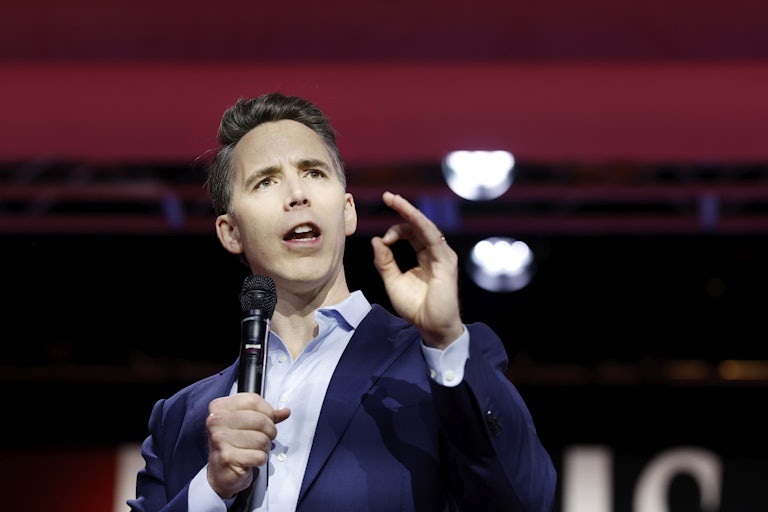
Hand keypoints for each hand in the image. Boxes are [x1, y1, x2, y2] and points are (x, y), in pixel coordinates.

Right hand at [205, 393, 290, 498]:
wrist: (220, 472)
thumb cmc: (234, 445)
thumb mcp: (247, 424)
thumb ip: (266, 415)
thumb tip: (285, 411)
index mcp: (219, 407)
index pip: (253, 400)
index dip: (268, 411)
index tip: (268, 419)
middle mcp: (216, 421)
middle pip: (260, 420)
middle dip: (270, 431)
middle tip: (265, 438)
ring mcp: (219, 439)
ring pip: (261, 439)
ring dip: (265, 447)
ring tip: (256, 449)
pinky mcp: (226, 458)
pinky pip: (258, 456)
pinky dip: (260, 459)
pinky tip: (251, 459)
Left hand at [371, 191, 463, 348]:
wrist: (430, 327)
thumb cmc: (415, 307)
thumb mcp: (393, 281)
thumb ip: (384, 262)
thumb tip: (377, 240)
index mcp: (424, 256)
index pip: (411, 233)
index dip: (395, 230)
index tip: (383, 240)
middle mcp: (434, 252)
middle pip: (418, 225)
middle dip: (403, 209)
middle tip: (388, 196)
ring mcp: (442, 255)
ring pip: (426, 226)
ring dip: (410, 212)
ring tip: (395, 200)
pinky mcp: (446, 262)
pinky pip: (433, 237)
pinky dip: (421, 225)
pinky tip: (410, 216)